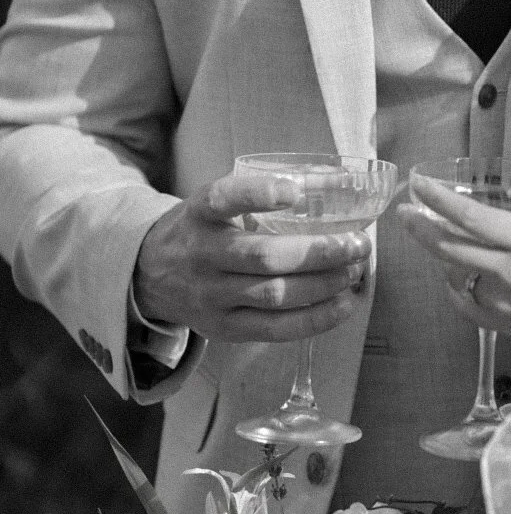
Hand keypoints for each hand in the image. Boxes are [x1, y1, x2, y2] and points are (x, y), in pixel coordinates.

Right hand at [133, 171, 371, 342]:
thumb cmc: (201, 231)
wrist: (148, 275)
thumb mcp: (212, 204)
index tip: (296, 191)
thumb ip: (255, 196)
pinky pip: (275, 329)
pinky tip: (344, 304)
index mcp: (199, 214)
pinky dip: (315, 319)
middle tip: (358, 243)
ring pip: (274, 295)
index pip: (223, 199)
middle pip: (264, 257)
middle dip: (319, 252)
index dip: (259, 194)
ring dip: (324, 284)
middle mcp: (202, 255)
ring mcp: (211, 297)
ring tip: (356, 270)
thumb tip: (332, 184)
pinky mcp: (223, 329)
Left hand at [398, 177, 510, 382]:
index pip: (472, 217)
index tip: (419, 185)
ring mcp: (500, 300)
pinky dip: (455, 289)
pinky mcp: (502, 324)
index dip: (440, 200)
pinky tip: (451, 280)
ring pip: (455, 274)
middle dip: (421, 228)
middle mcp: (506, 269)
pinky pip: (466, 305)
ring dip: (439, 256)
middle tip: (404, 213)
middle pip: (450, 247)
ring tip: (432, 240)